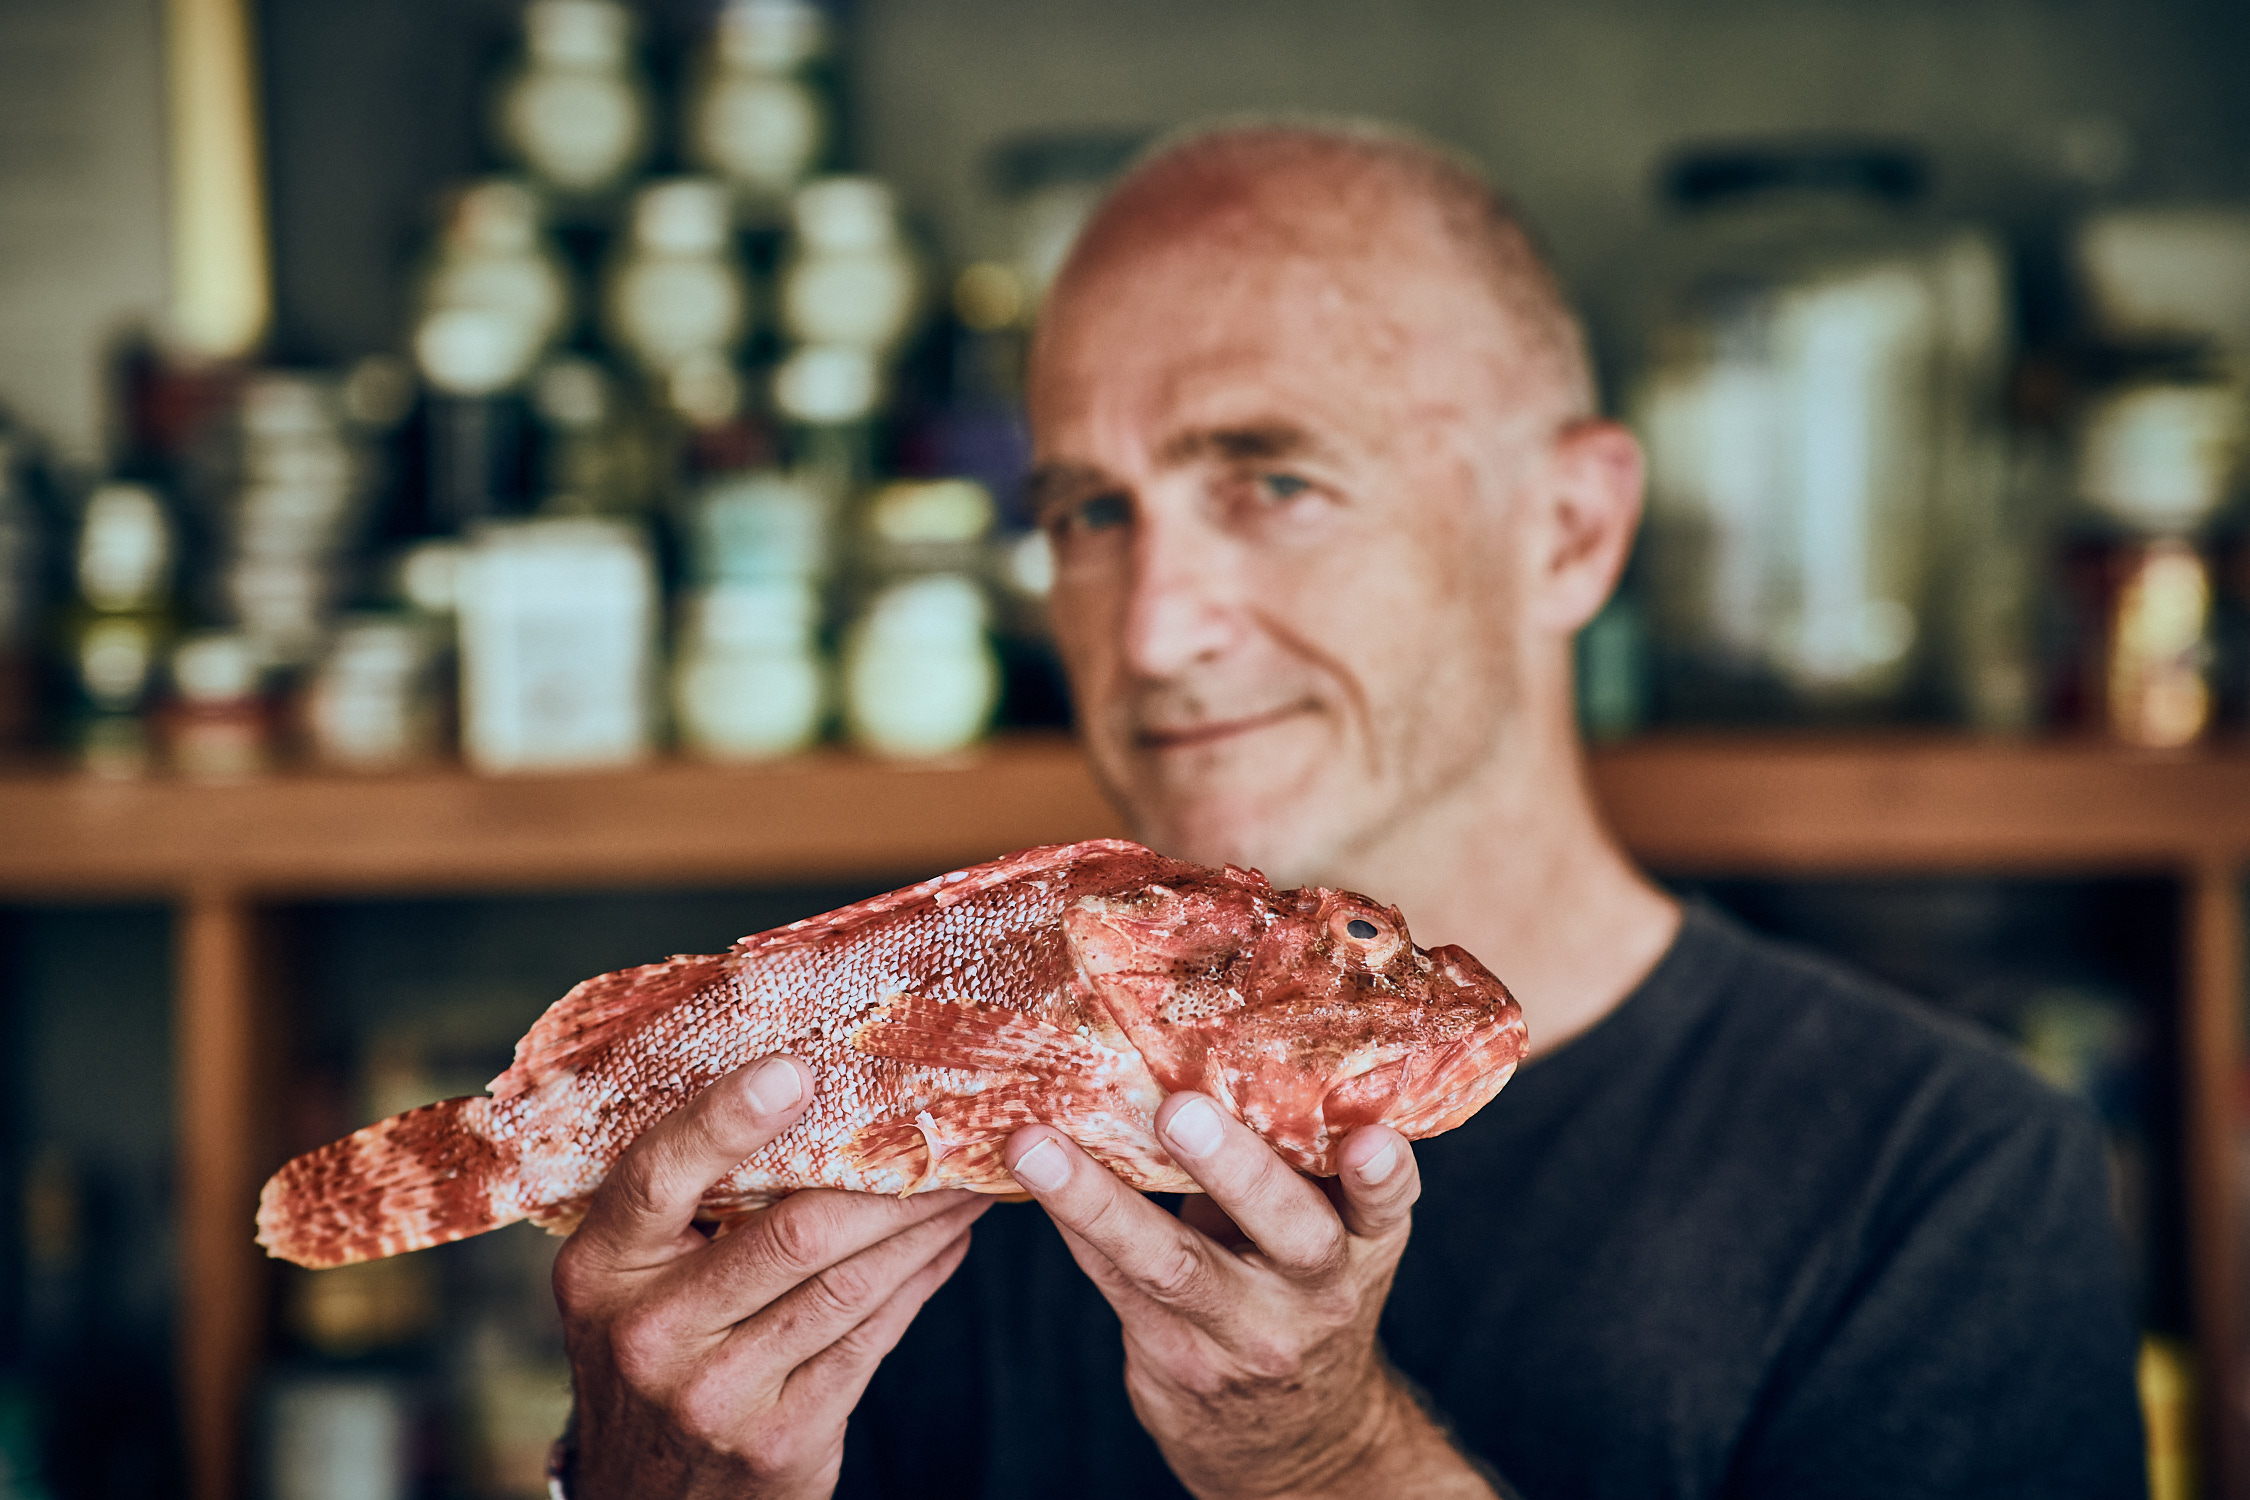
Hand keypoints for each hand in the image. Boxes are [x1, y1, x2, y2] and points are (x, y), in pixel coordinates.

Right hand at [552, 1056, 990, 1499]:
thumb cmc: (657, 1350)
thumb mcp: (633, 1279)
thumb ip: (688, 1203)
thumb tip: (803, 1088)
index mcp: (601, 1268)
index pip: (658, 1174)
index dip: (726, 1118)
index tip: (797, 1069)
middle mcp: (648, 1332)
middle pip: (794, 1231)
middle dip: (889, 1179)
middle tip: (949, 1132)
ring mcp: (714, 1393)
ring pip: (849, 1283)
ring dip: (924, 1226)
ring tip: (967, 1182)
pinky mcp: (779, 1439)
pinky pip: (870, 1338)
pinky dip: (919, 1281)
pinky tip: (948, 1245)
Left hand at [1002, 1096, 1491, 1498]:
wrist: (1292, 1439)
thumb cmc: (1298, 1289)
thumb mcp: (1327, 1231)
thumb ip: (1292, 1160)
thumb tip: (1212, 1040)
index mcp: (1367, 1242)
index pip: (1389, 1204)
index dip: (1383, 1173)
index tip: (1371, 1140)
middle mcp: (1319, 1291)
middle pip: (1290, 1233)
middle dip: (1234, 1169)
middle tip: (1178, 1113)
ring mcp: (1247, 1334)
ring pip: (1172, 1265)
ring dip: (1098, 1200)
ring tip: (1038, 1148)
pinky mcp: (1177, 1359)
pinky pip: (1114, 1279)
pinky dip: (1070, 1219)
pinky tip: (1029, 1170)